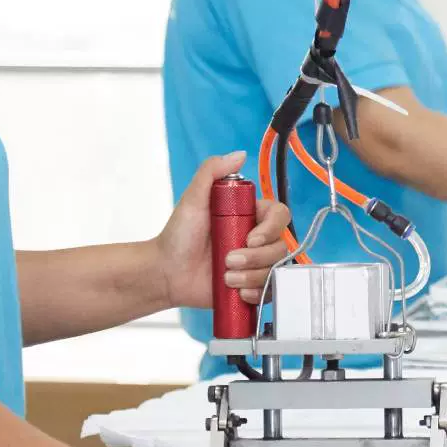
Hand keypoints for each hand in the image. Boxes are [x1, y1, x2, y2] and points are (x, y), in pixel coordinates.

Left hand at [156, 154, 292, 309]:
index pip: (279, 216)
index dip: (270, 228)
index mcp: (248, 215)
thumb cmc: (177, 236)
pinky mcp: (251, 285)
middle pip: (280, 245)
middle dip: (256, 257)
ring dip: (252, 275)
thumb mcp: (192, 198)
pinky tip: (238, 290)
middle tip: (228, 260)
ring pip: (275, 269)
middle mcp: (256, 238)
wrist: (166, 273)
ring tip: (227, 277)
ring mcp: (254, 263)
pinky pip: (270, 290)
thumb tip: (239, 155)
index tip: (249, 238)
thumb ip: (212, 172)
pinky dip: (256, 292)